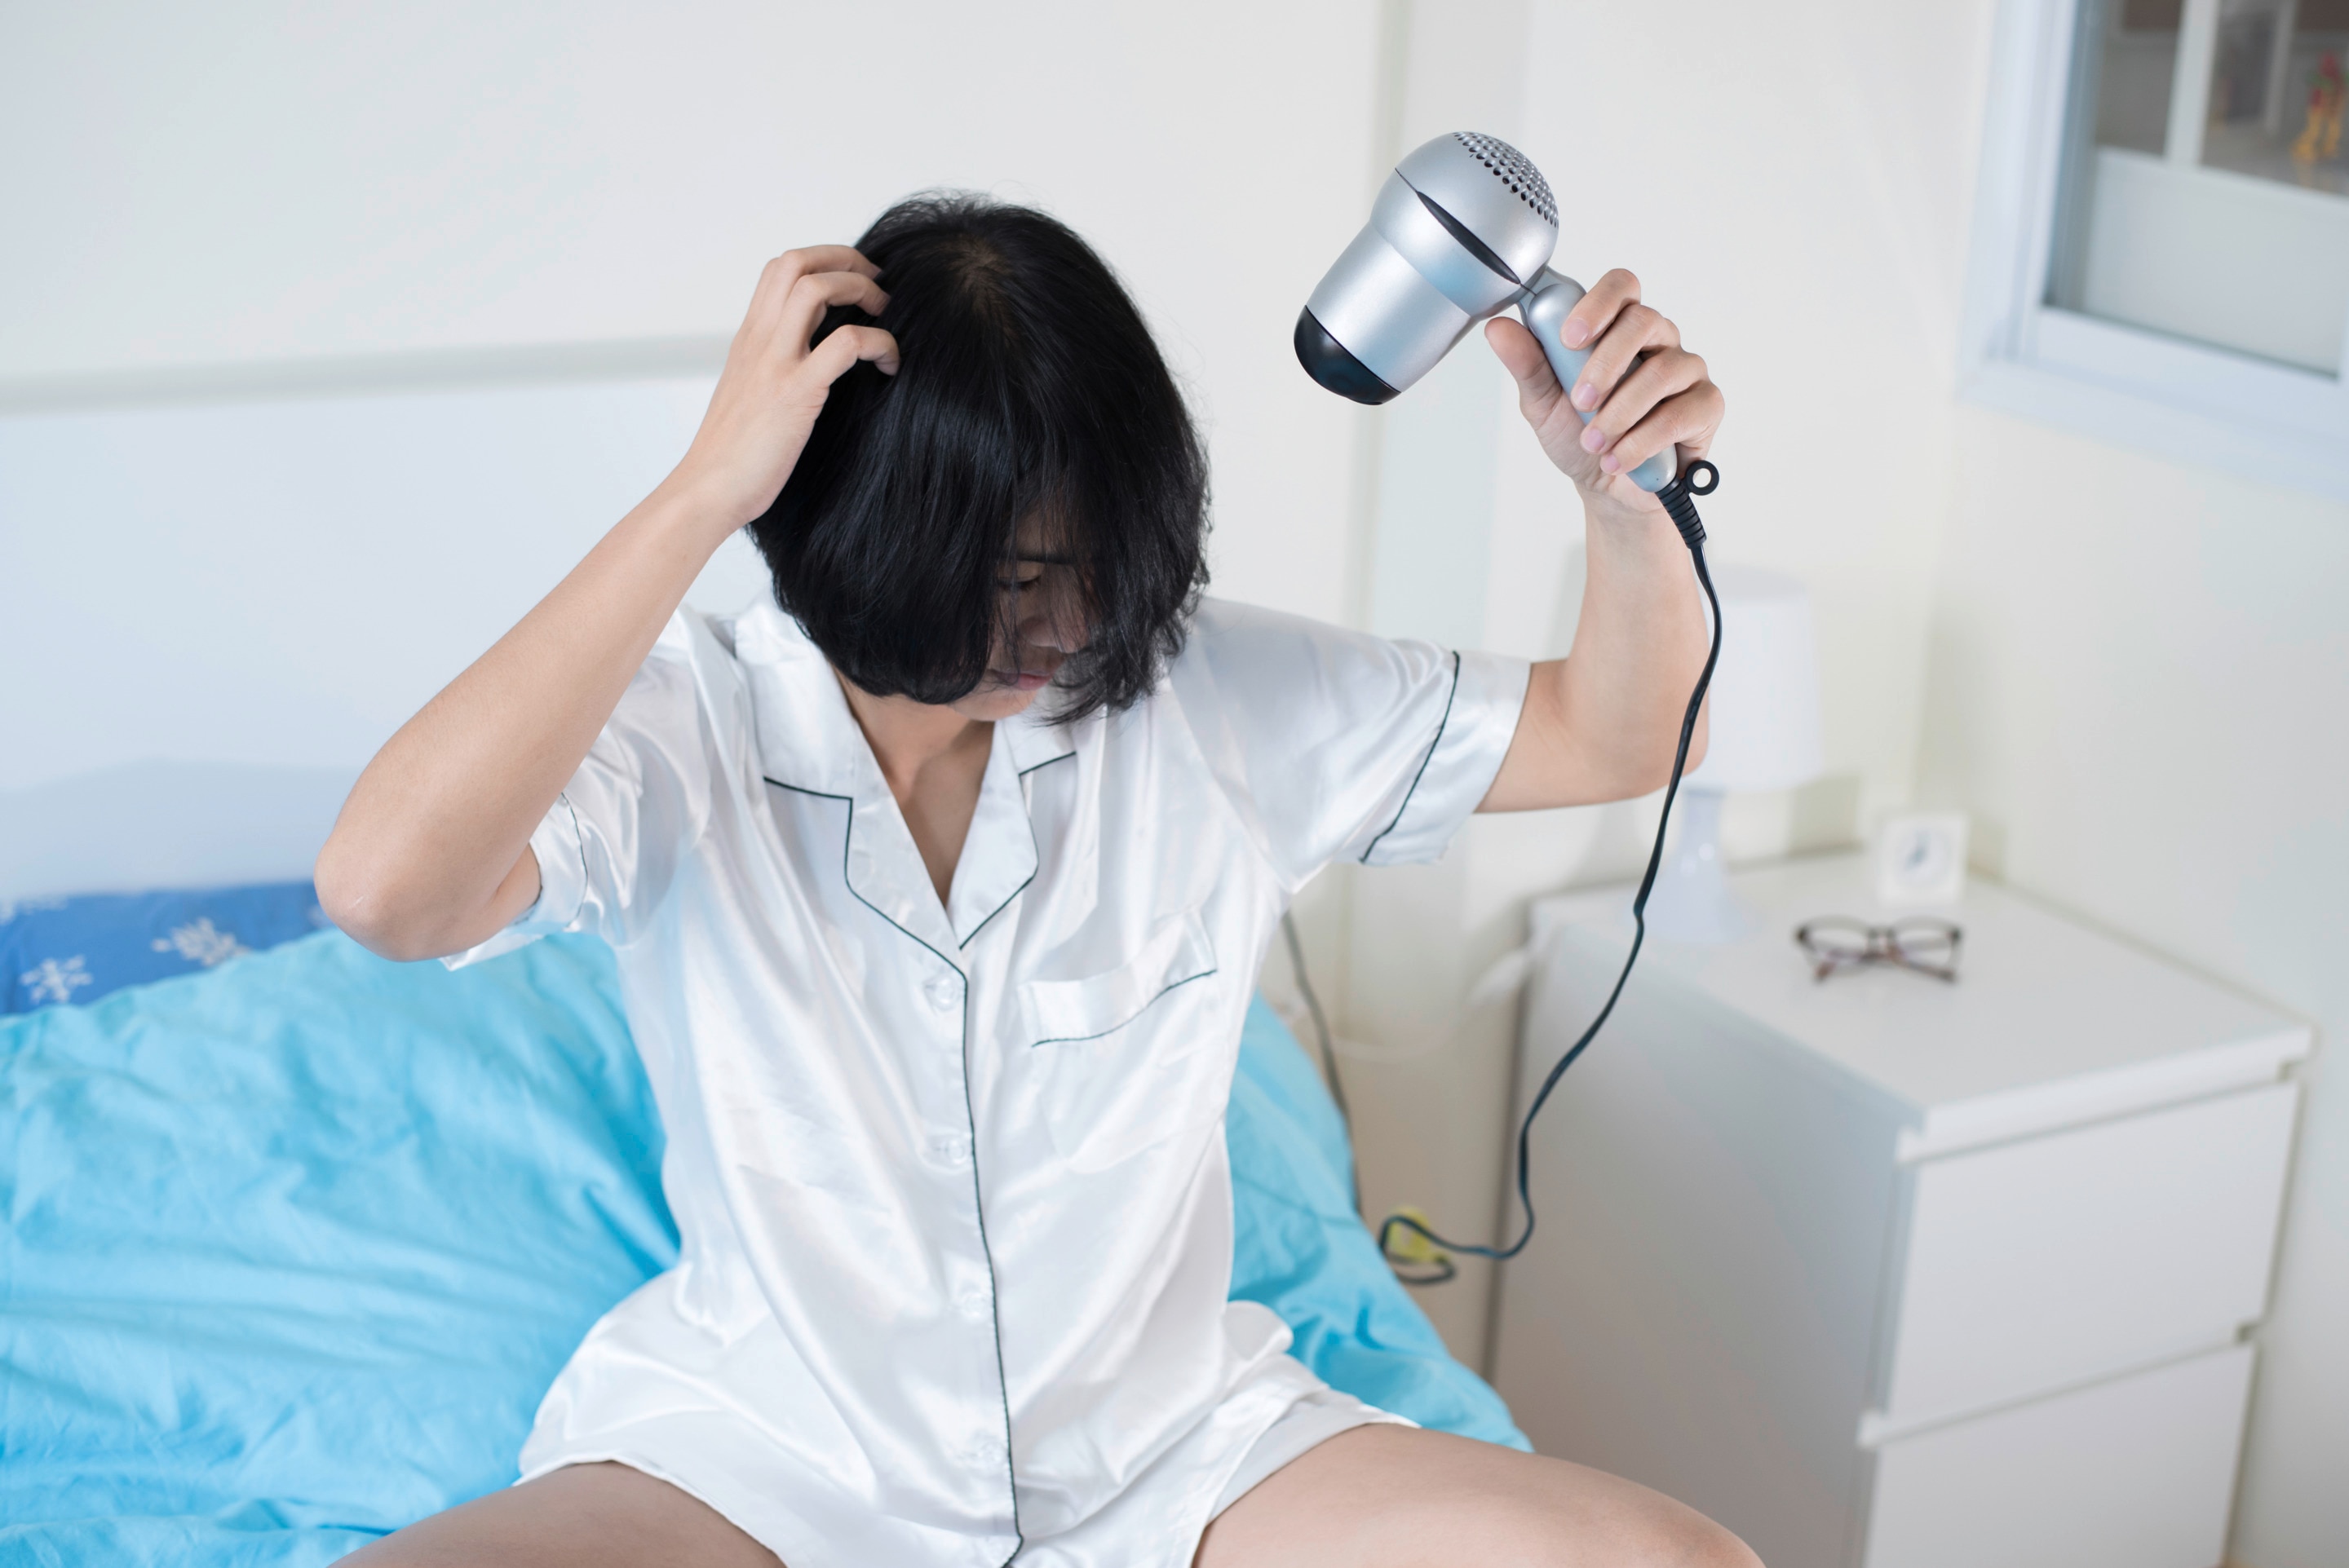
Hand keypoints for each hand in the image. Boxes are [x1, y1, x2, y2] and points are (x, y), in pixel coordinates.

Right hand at [668, 245, 900, 533]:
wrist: (706, 491)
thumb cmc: (730, 458)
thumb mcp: (746, 397)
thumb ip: (769, 371)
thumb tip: (804, 368)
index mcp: (748, 340)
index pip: (779, 269)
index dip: (822, 260)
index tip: (853, 280)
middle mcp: (758, 340)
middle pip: (796, 262)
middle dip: (845, 259)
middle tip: (877, 285)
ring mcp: (775, 363)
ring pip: (817, 287)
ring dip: (861, 290)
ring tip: (885, 314)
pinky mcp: (796, 393)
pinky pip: (847, 344)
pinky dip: (880, 343)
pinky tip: (890, 365)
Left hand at [1485, 269, 1722, 517]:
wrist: (1608, 489)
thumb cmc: (1580, 437)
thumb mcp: (1544, 403)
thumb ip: (1527, 364)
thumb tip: (1497, 328)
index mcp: (1619, 328)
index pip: (1620, 286)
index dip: (1597, 304)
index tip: (1569, 338)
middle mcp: (1658, 341)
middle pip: (1643, 322)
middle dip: (1605, 364)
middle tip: (1580, 401)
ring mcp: (1686, 371)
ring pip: (1662, 371)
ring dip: (1620, 412)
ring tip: (1594, 443)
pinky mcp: (1706, 406)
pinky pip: (1680, 413)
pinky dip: (1642, 441)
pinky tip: (1618, 460)